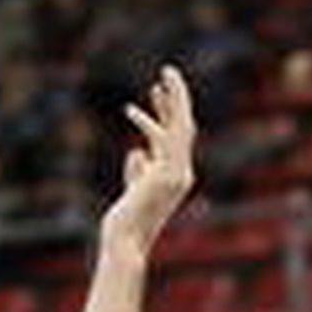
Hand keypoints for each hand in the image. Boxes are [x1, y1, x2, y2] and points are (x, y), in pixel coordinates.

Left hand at [103, 66, 196, 254]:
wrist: (125, 241)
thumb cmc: (125, 220)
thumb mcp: (133, 188)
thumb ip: (137, 170)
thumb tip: (136, 151)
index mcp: (178, 175)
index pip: (177, 136)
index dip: (168, 111)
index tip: (155, 90)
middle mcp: (183, 173)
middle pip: (186, 126)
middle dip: (178, 97)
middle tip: (168, 71)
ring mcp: (178, 174)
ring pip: (182, 127)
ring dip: (173, 99)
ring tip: (163, 75)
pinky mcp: (168, 175)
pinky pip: (161, 139)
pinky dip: (147, 122)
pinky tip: (129, 110)